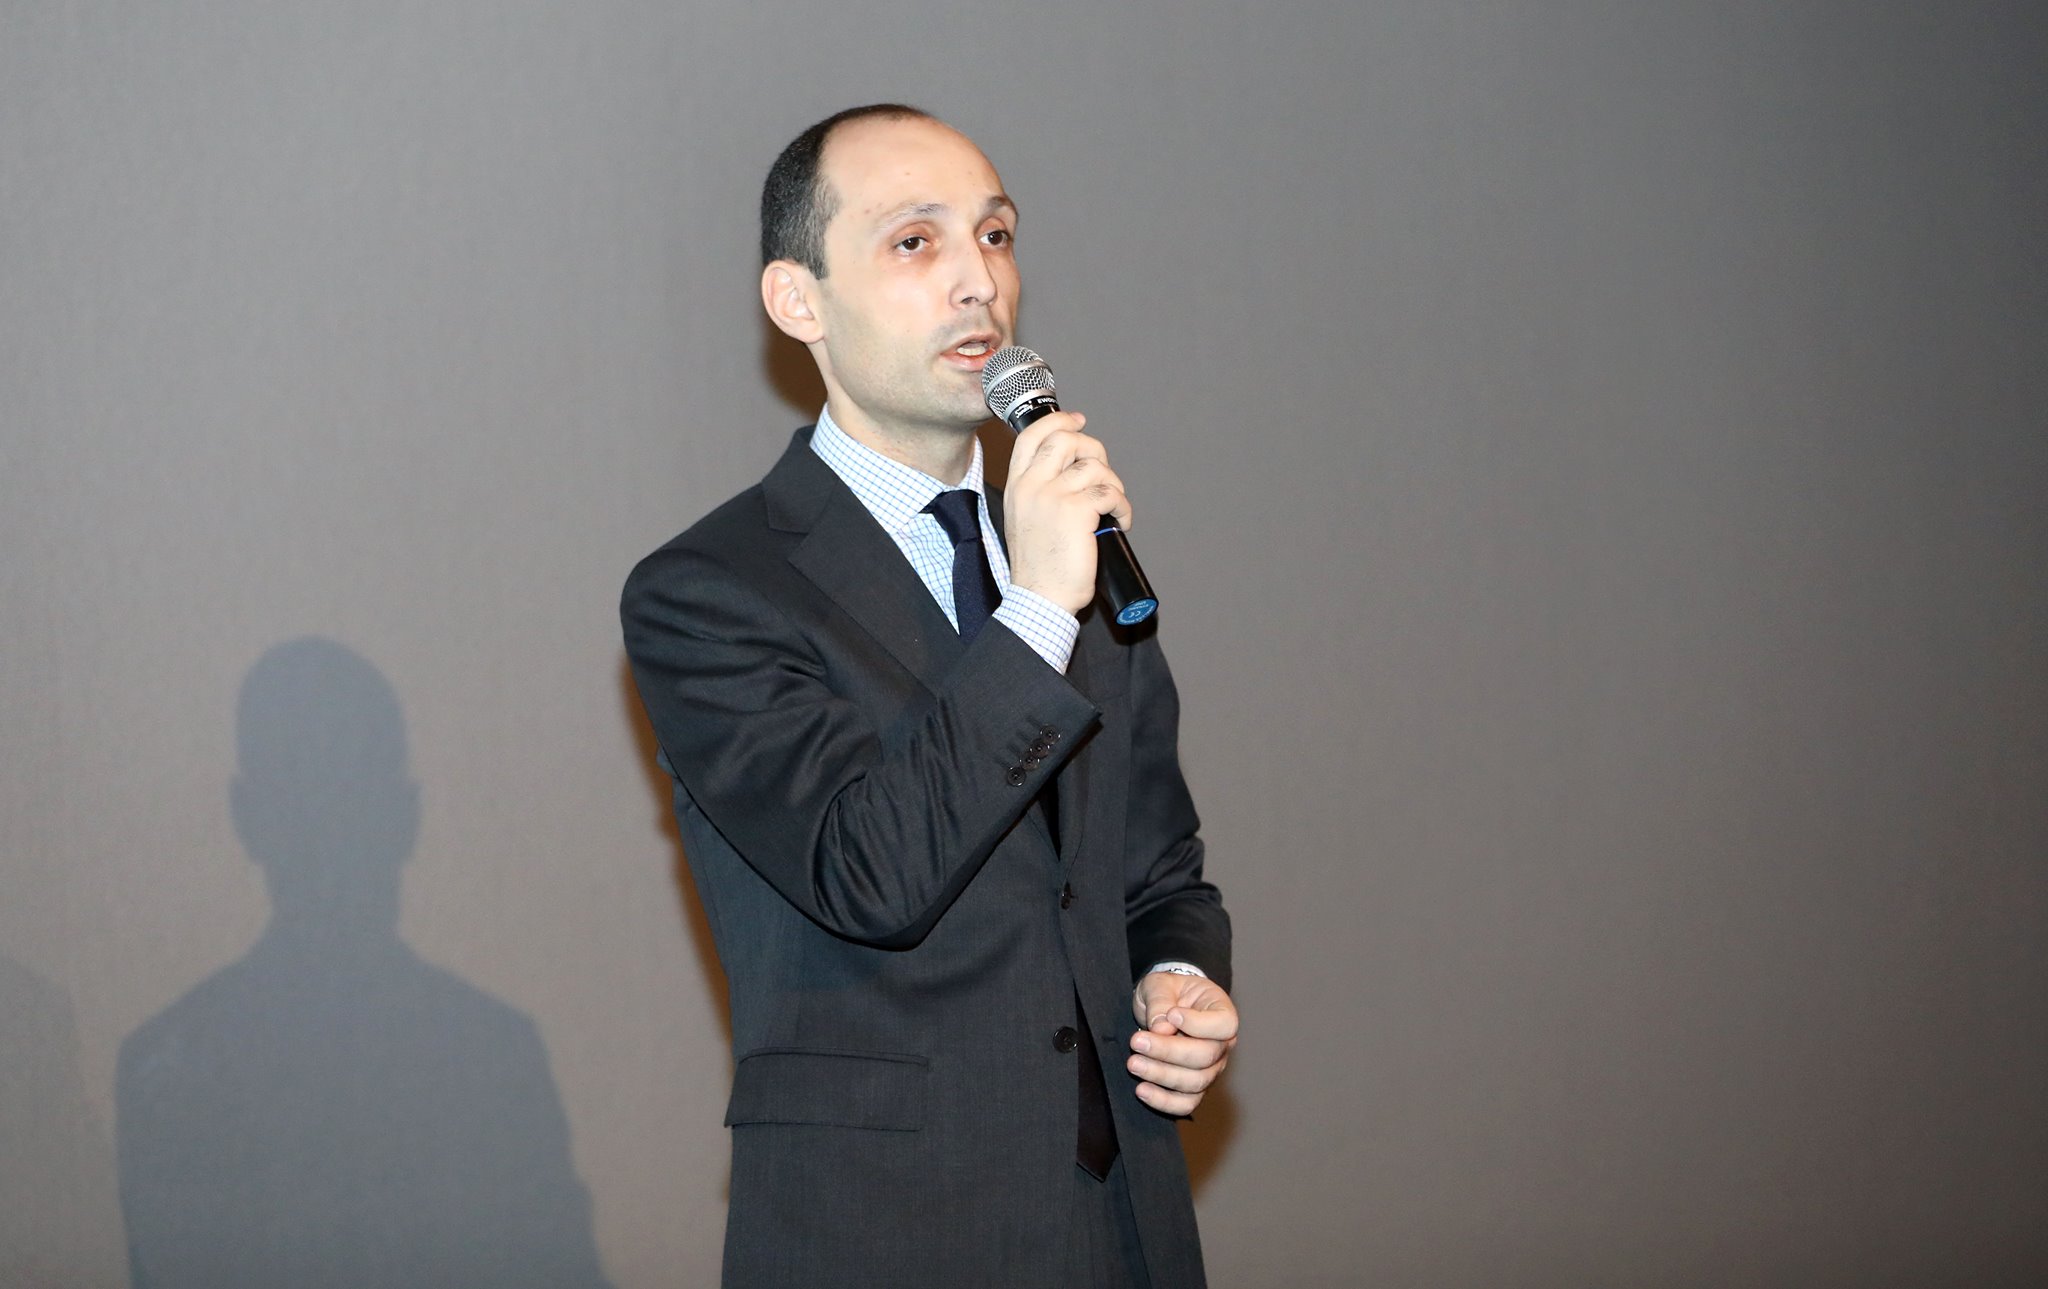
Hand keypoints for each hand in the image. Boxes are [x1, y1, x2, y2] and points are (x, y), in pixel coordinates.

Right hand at [1002, 411, 1130, 614]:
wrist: (1039, 598)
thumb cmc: (1038, 566)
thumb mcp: (1024, 519)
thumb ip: (1038, 490)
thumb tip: (1071, 469)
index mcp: (1016, 486)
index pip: (1031, 436)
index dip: (1058, 421)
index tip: (1078, 421)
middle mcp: (1031, 486)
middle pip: (1066, 439)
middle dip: (1094, 449)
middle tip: (1103, 473)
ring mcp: (1054, 496)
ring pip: (1095, 466)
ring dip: (1113, 485)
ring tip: (1113, 508)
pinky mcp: (1078, 511)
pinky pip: (1111, 493)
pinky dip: (1124, 507)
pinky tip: (1121, 522)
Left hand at [1127, 972, 1237, 1116]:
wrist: (1162, 1008)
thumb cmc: (1167, 992)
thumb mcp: (1159, 983)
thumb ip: (1160, 1000)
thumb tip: (1161, 1029)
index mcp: (1222, 1012)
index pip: (1224, 1025)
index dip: (1198, 1025)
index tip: (1171, 1015)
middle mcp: (1223, 1044)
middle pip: (1206, 1056)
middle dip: (1168, 1052)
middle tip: (1137, 1041)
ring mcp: (1212, 1069)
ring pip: (1195, 1082)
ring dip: (1161, 1075)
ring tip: (1133, 1063)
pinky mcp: (1194, 1088)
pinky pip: (1186, 1104)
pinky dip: (1164, 1102)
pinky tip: (1141, 1090)